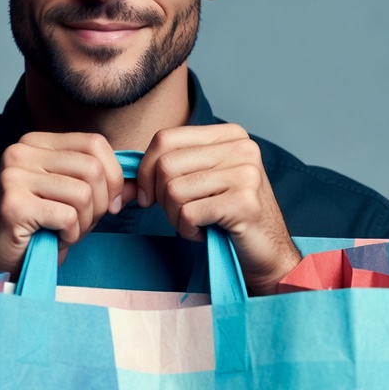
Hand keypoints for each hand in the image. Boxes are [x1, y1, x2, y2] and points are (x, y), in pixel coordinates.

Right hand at [0, 132, 131, 275]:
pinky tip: (55, 239)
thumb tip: (136, 184)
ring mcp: (14, 176)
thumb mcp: (75, 201)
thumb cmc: (37, 230)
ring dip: (85, 221)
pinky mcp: (13, 204)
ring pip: (83, 192)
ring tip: (67, 231)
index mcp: (37, 142)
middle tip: (85, 223)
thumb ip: (104, 187)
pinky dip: (71, 235)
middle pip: (93, 167)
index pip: (95, 143)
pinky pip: (68, 216)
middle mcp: (21, 151)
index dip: (114, 175)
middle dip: (101, 203)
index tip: (110, 203)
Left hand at [136, 124, 300, 295]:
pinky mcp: (244, 202)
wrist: (267, 255)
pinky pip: (188, 213)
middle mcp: (241, 147)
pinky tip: (204, 233)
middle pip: (166, 164)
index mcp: (228, 134)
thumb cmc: (227, 218)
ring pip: (174, 190)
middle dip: (160, 197)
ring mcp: (246, 173)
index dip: (145, 170)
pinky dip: (187, 230)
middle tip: (178, 215)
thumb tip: (122, 176)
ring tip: (196, 223)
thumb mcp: (200, 181)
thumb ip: (168, 168)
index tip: (146, 196)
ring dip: (175, 216)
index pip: (165, 138)